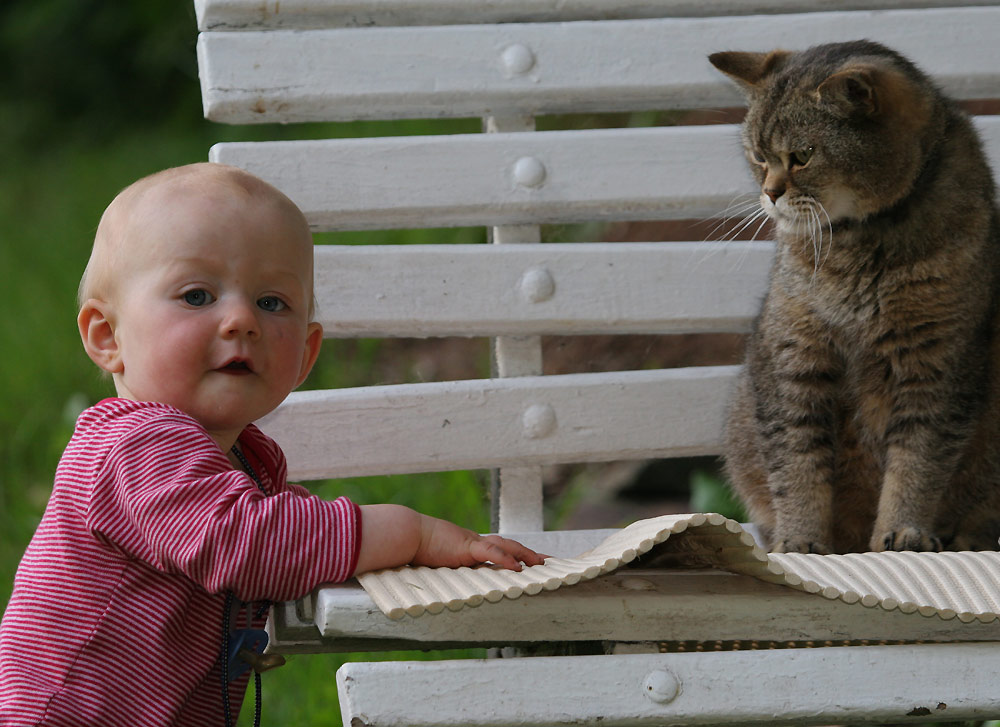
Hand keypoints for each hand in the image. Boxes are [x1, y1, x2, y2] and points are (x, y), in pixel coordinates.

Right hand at [412, 515, 546, 570]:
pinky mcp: (466, 547)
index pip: (498, 549)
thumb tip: (443, 592)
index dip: (515, 554)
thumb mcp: (434, 562)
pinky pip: (491, 552)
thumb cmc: (414, 548)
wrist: (405, 534)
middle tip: (547, 561)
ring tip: (541, 563)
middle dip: (529, 553)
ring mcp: (472, 543)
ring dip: (525, 554)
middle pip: (508, 545)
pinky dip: (506, 559)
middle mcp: (474, 543)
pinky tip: (518, 568)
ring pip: (506, 546)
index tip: (530, 562)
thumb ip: (444, 571)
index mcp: (469, 547)